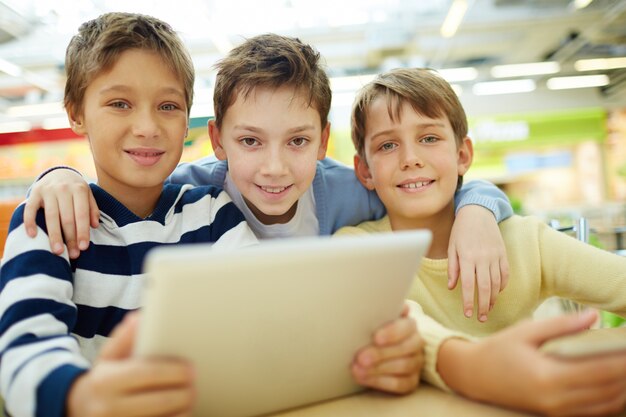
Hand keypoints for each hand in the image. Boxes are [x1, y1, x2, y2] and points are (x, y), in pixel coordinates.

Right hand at [23, 167, 98, 258]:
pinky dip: (30, 222)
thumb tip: (94, 226)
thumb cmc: (76, 189)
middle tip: (73, 255)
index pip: (82, 214)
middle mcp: (63, 189)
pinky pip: (30, 209)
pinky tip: (33, 235)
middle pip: (67, 218)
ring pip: (51, 216)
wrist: (59, 172)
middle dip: (70, 238)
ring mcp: (48, 190)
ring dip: (54, 236)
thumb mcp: (88, 195)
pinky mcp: (34, 192)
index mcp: (79, 189)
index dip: (82, 232)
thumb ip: (92, 209)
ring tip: (58, 252)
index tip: (84, 248)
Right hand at [67, 312, 195, 416]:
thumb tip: (139, 318)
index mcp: (106, 381)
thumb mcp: (109, 355)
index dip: (175, 371)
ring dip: (184, 409)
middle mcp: (108, 408)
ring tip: (190, 398)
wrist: (82, 409)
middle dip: (185, 392)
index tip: (192, 368)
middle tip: (195, 383)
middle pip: (161, 401)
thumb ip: (125, 336)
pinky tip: (180, 412)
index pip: (149, 374)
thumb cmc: (105, 378)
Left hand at [351, 304, 423, 393]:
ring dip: (378, 369)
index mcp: (409, 324)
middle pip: (405, 348)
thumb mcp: (375, 317)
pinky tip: (364, 378)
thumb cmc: (375, 327)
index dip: (392, 332)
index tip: (375, 338)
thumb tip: (373, 301)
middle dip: (381, 354)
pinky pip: (402, 384)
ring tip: (357, 369)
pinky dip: (381, 382)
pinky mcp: (411, 380)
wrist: (378, 344)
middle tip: (360, 358)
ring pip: (404, 366)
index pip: (406, 326)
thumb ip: (376, 311)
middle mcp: (416, 342)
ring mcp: (416, 362)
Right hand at [438, 310, 625, 415]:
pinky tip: (617, 385)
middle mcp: (555, 399)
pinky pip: (593, 411)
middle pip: (609, 391)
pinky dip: (611, 400)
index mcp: (548, 376)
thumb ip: (561, 325)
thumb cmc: (498, 350)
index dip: (623, 361)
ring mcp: (556, 410)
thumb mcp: (525, 331)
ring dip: (623, 388)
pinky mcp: (555, 414)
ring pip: (606, 405)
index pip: (600, 371)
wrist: (474, 376)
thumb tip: (594, 316)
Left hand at [448, 205, 509, 321]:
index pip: (468, 284)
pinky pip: (505, 274)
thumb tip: (452, 288)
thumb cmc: (461, 230)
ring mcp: (495, 256)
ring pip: (496, 283)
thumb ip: (453, 268)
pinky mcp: (503, 254)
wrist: (478, 211)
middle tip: (480, 319)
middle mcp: (483, 258)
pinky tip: (497, 293)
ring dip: (493, 299)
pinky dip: (502, 286)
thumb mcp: (452, 247)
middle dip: (483, 305)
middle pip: (485, 287)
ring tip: (488, 310)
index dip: (468, 301)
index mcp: (467, 257)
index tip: (468, 314)